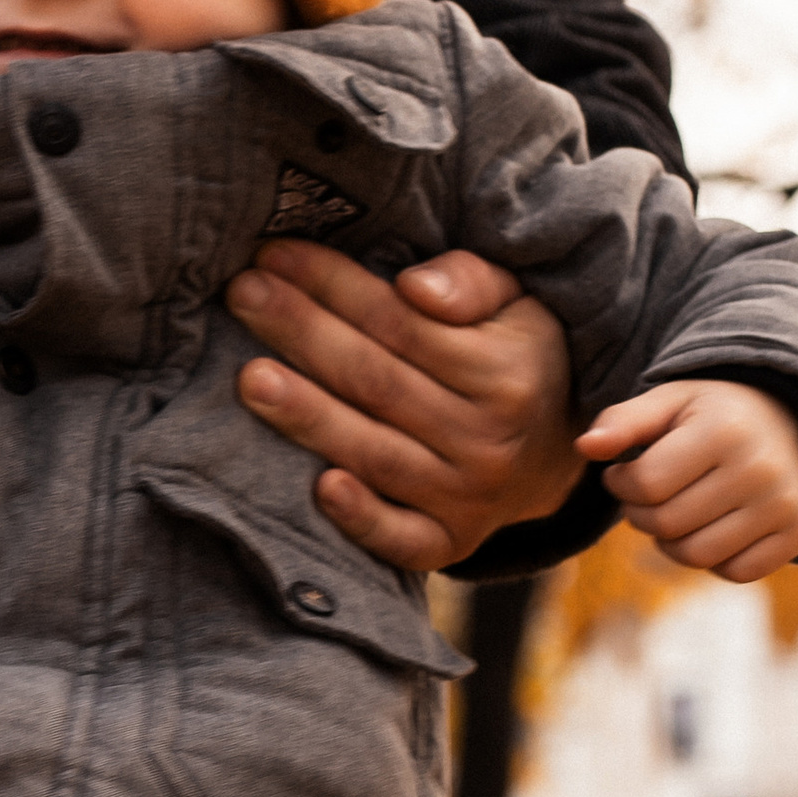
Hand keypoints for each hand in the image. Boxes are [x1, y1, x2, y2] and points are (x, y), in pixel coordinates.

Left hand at [228, 241, 583, 573]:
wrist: (556, 458)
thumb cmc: (518, 359)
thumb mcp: (518, 304)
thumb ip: (471, 281)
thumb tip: (415, 286)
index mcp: (506, 373)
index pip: (399, 324)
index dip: (334, 286)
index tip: (275, 254)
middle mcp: (489, 439)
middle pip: (375, 381)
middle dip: (302, 333)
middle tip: (242, 294)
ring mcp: (468, 497)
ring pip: (374, 452)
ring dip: (306, 416)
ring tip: (248, 377)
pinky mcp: (449, 542)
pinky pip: (401, 539)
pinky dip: (360, 518)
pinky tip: (318, 487)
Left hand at [579, 378, 797, 579]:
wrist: (795, 422)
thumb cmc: (715, 415)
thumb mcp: (670, 402)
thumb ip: (623, 421)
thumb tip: (585, 446)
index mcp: (723, 430)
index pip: (645, 484)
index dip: (619, 484)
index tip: (623, 474)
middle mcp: (760, 469)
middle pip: (666, 524)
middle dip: (640, 514)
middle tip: (647, 496)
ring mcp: (785, 504)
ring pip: (697, 556)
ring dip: (670, 542)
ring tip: (674, 513)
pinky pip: (736, 572)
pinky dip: (714, 560)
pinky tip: (710, 528)